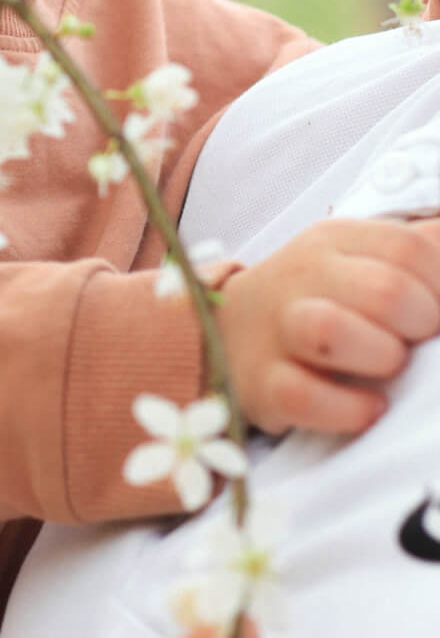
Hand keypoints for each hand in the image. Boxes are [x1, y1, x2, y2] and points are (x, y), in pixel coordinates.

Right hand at [217, 217, 439, 434]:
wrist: (229, 330)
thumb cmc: (317, 298)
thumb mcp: (359, 258)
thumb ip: (417, 250)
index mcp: (334, 239)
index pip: (407, 247)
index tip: (435, 313)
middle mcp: (303, 275)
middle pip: (384, 290)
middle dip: (420, 325)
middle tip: (415, 341)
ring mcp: (279, 328)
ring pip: (330, 331)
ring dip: (381, 357)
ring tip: (389, 368)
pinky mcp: (264, 383)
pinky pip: (305, 397)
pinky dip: (349, 410)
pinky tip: (369, 407)